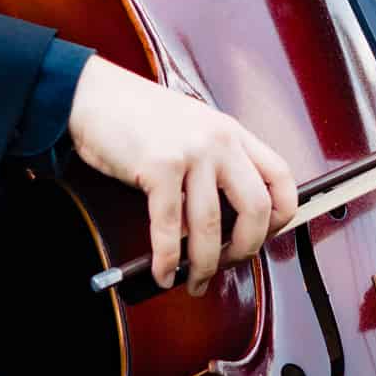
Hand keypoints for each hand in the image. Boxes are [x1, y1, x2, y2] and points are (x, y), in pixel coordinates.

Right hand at [66, 57, 297, 293]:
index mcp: (232, 132)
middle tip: (228, 264)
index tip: (265, 237)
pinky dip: (166, 260)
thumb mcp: (193, 130)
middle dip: (245, 249)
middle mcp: (220, 140)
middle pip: (257, 207)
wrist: (94, 95)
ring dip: (204, 265)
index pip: (282, 177)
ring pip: (211, 225)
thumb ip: (215, 166)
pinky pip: (169, 226)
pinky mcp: (159, 166)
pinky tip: (163, 272)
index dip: (281, 216)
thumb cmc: (139, 116)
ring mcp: (191, 152)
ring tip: (195, 280)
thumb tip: (222, 225)